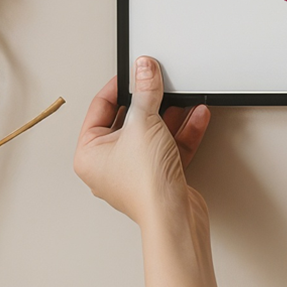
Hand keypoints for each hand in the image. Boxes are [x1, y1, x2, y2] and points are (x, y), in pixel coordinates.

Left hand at [74, 56, 210, 229]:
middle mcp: (109, 164)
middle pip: (130, 120)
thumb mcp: (144, 123)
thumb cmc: (145, 184)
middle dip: (151, 101)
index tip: (135, 71)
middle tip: (160, 82)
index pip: (100, 109)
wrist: (173, 216)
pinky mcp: (160, 176)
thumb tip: (143, 70)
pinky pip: (170, 145)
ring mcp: (136, 171)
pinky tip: (197, 115)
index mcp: (90, 154)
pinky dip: (183, 130)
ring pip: (153, 132)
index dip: (119, 86)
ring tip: (184, 97)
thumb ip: (146, 91)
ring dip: (172, 114)